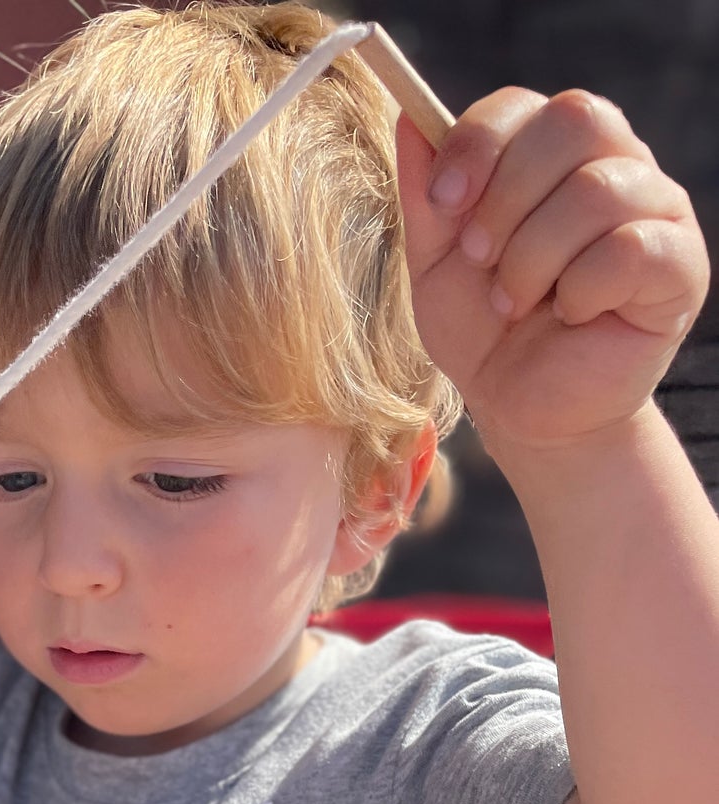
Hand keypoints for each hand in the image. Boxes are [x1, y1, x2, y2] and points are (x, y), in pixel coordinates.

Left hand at [396, 89, 708, 453]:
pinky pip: (631, 247)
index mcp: (555, 156)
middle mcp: (615, 165)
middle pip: (574, 121)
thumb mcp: (438, 265)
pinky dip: (582, 287)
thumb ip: (427, 197)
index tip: (444, 202)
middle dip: (507, 198)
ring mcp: (656, 210)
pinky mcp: (681, 265)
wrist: (525, 411)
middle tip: (481, 261)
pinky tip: (570, 316)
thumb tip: (409, 120)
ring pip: (598, 189)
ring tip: (517, 303)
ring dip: (535, 257)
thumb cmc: (488, 333)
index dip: (479, 143)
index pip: (525, 105)